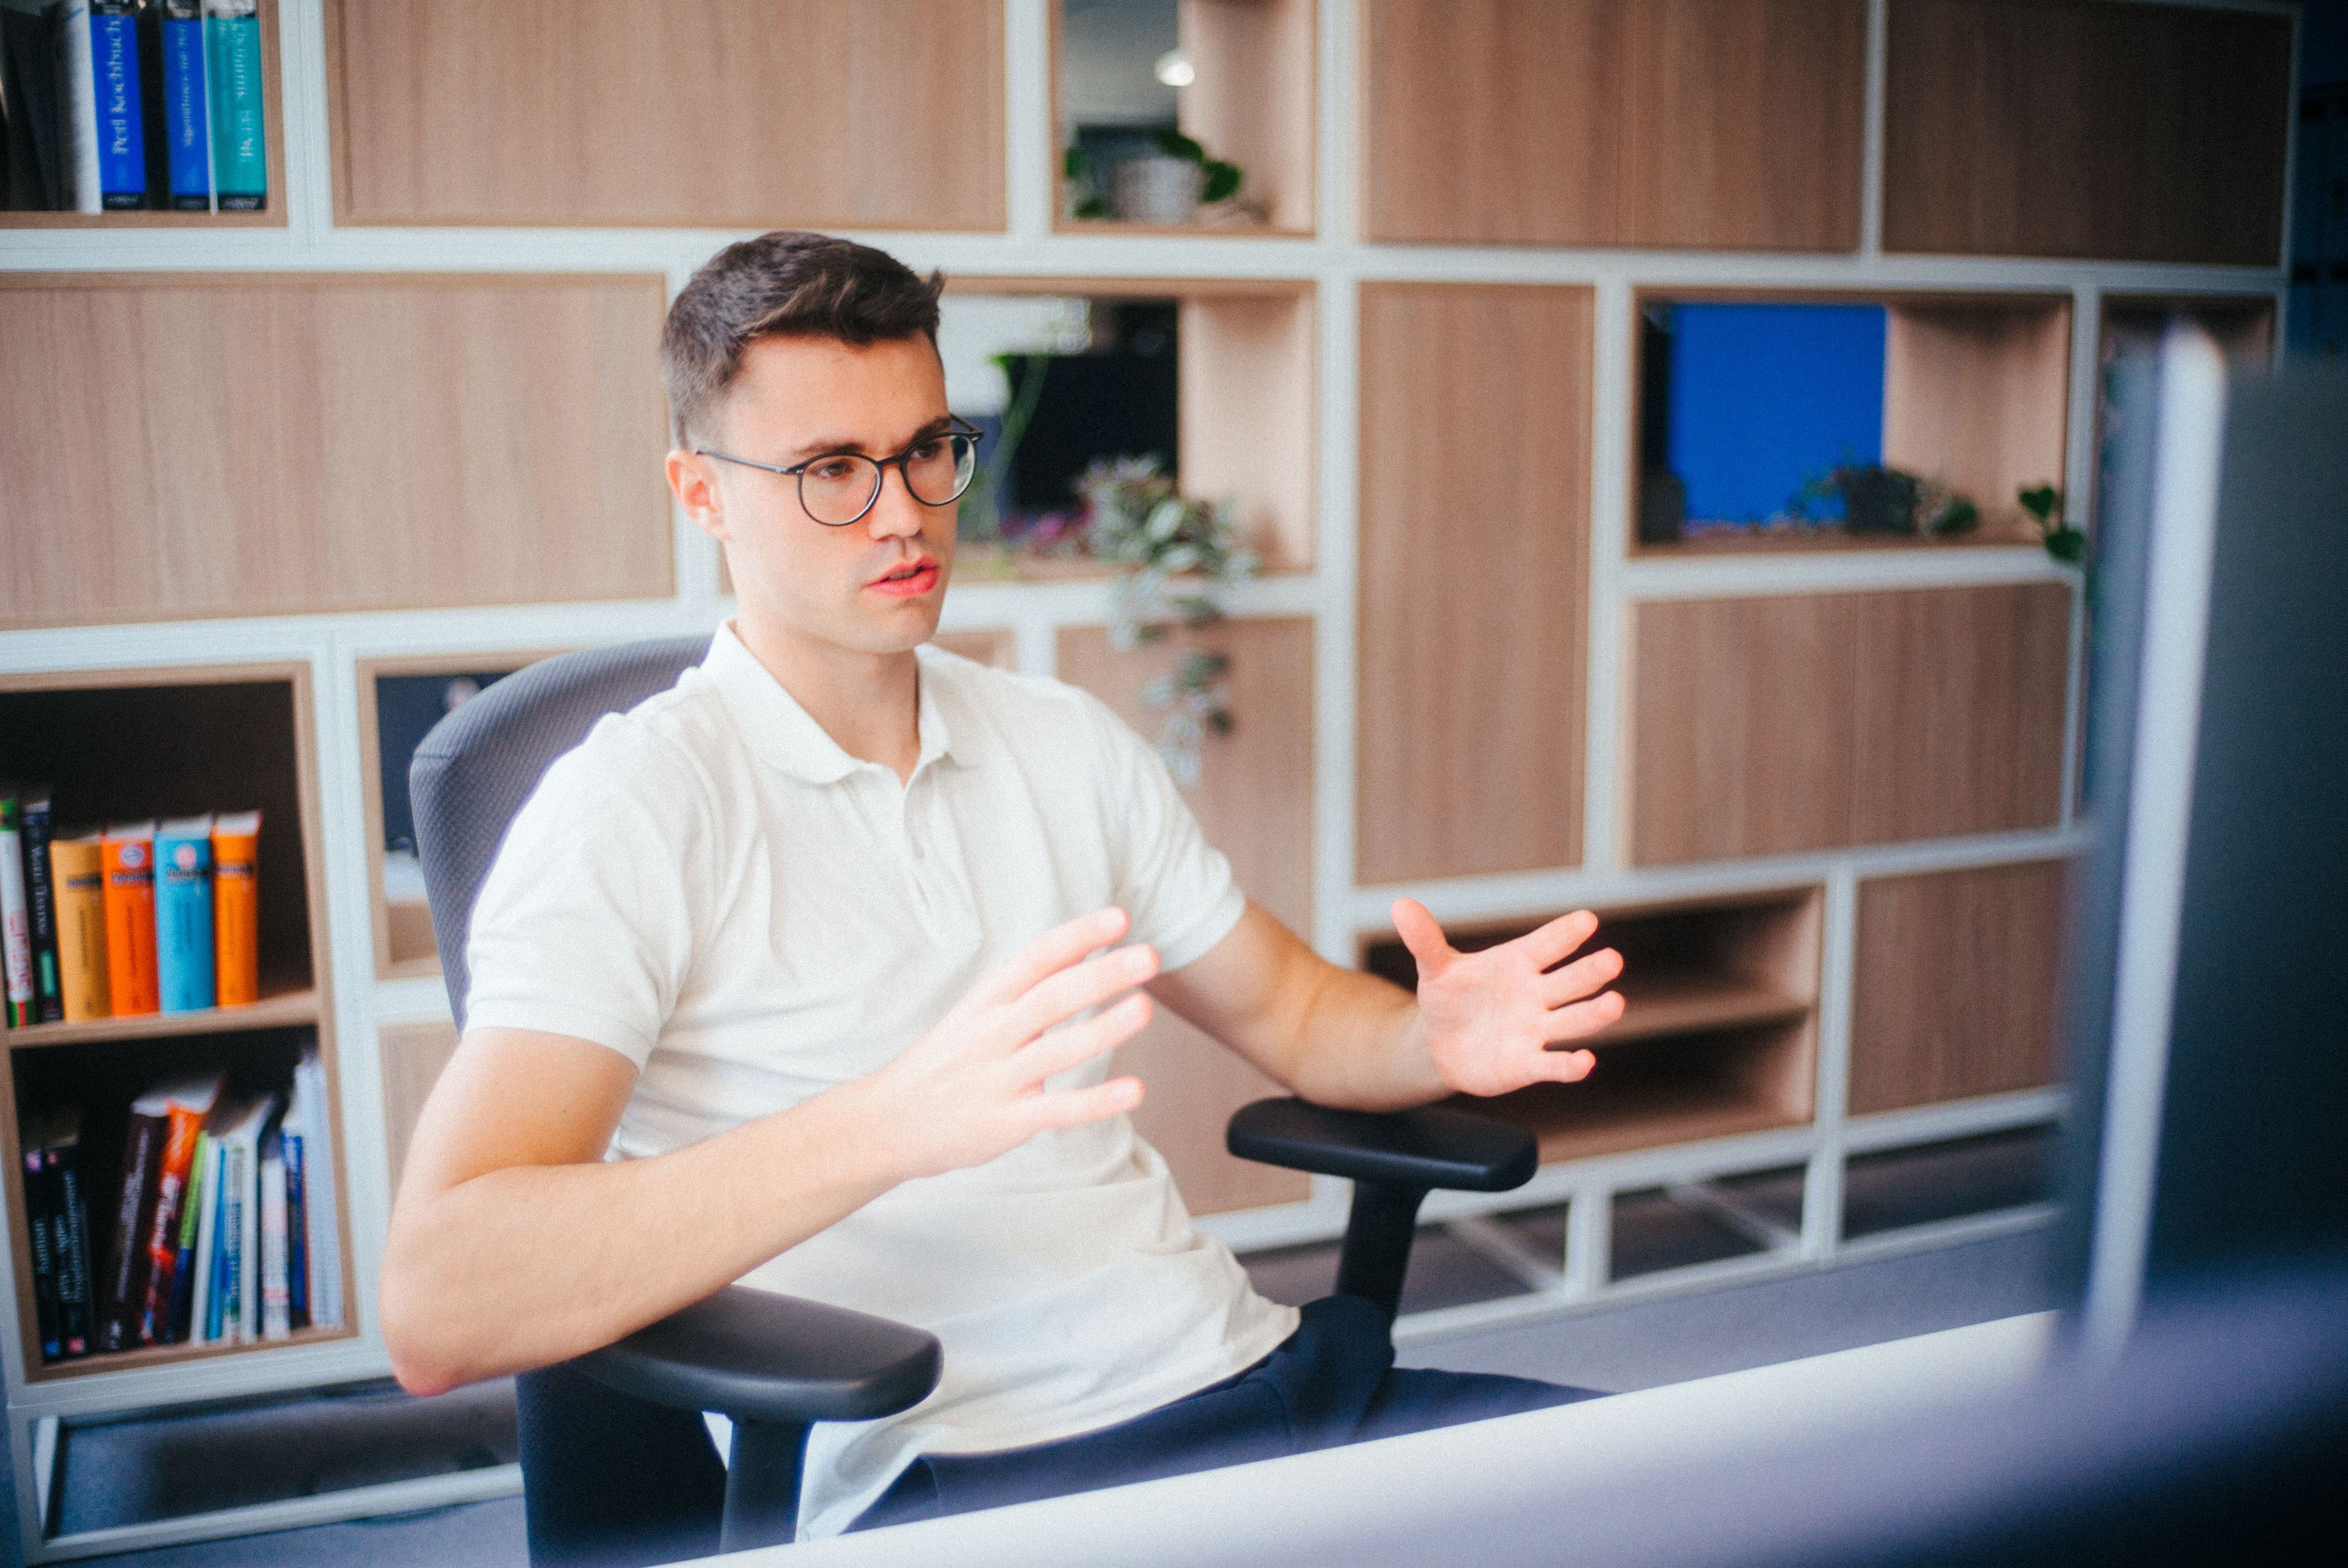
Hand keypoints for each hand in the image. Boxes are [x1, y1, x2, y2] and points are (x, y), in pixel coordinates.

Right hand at [865, 907, 1156, 1179]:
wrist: (888, 1124)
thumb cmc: (944, 1063)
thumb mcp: (975, 1015)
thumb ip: (1026, 990)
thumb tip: (1082, 952)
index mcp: (987, 1001)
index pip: (1036, 958)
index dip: (1078, 936)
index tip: (1120, 917)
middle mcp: (992, 1034)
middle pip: (1050, 997)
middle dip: (1100, 975)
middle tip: (1148, 956)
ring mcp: (999, 1079)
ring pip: (1056, 1050)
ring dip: (1103, 1029)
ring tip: (1144, 1008)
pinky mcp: (1007, 1122)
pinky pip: (1057, 1110)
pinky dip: (1097, 1102)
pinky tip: (1135, 1091)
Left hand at [1394, 899, 1624, 1097]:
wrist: (1440, 1045)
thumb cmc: (1449, 998)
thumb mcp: (1435, 969)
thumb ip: (1425, 940)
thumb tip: (1400, 905)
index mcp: (1518, 962)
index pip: (1547, 945)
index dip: (1565, 934)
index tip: (1588, 920)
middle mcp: (1536, 994)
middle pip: (1569, 982)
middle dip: (1590, 972)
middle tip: (1612, 960)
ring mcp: (1536, 1029)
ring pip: (1571, 1021)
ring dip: (1593, 1014)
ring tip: (1615, 1004)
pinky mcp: (1528, 1064)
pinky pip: (1553, 1065)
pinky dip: (1570, 1066)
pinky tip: (1585, 1062)